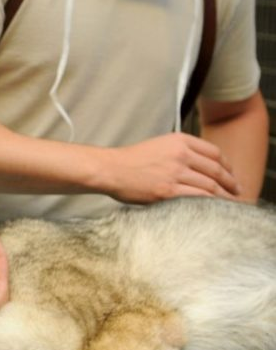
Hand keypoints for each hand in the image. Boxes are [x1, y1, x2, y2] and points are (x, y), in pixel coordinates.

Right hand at [102, 133, 241, 203]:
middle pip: (216, 170)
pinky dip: (210, 204)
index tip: (231, 175)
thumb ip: (180, 151)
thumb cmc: (130, 160)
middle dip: (231, 183)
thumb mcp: (159, 145)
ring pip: (210, 186)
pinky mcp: (168, 191)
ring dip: (224, 196)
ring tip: (230, 203)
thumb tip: (199, 166)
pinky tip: (215, 209)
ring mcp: (175, 173)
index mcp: (179, 141)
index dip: (228, 166)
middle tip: (238, 191)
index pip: (214, 152)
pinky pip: (198, 198)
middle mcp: (181, 154)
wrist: (110, 169)